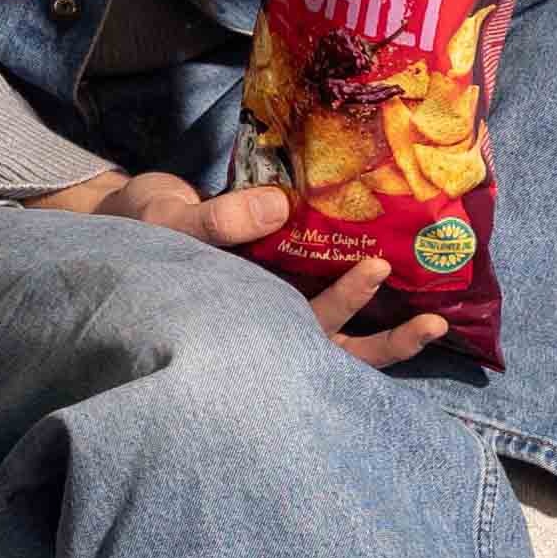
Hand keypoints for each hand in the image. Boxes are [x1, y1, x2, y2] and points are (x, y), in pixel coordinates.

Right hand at [23, 173, 448, 368]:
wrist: (121, 221)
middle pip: (330, 350)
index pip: (299, 344)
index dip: (342, 325)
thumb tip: (278, 208)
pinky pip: (323, 289)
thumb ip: (217, 221)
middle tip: (433, 324)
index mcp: (241, 324)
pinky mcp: (279, 279)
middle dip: (385, 345)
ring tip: (435, 313)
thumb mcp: (168, 223)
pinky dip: (358, 282)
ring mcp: (275, 306)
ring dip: (384, 324)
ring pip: (335, 330)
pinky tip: (398, 264)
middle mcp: (264, 324)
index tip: (376, 273)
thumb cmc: (138, 233)